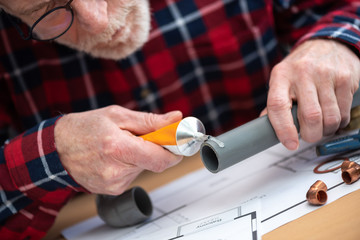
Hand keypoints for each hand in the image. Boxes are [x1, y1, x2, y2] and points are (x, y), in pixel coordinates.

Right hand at [54, 106, 182, 194]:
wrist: (56, 150)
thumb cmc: (84, 128)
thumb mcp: (117, 115)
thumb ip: (150, 120)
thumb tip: (175, 118)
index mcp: (118, 148)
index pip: (160, 158)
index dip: (174, 150)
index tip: (178, 141)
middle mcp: (116, 171)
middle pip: (154, 162)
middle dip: (153, 148)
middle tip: (140, 136)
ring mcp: (113, 184)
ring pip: (143, 168)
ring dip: (140, 156)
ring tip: (121, 145)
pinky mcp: (111, 190)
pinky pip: (132, 175)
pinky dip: (130, 165)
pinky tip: (114, 157)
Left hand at [264, 39, 359, 149]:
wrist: (326, 44)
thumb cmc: (300, 68)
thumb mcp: (281, 80)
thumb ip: (275, 103)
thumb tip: (265, 128)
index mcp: (281, 76)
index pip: (278, 106)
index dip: (283, 129)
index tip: (290, 144)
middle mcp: (303, 73)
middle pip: (310, 116)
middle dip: (311, 135)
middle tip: (309, 135)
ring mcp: (326, 75)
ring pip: (330, 118)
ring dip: (326, 130)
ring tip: (321, 126)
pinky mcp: (345, 78)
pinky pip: (344, 112)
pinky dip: (338, 122)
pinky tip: (333, 115)